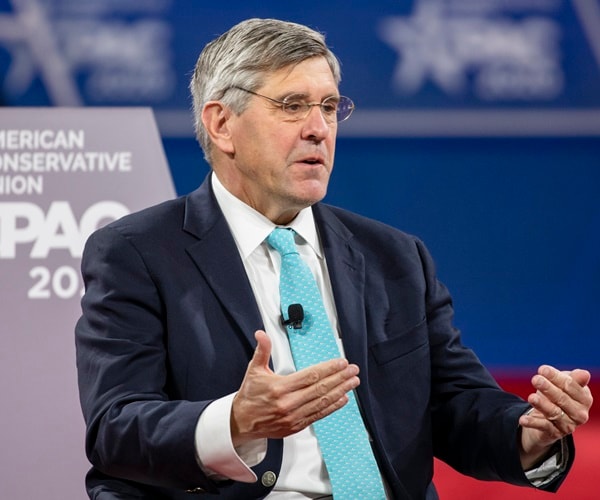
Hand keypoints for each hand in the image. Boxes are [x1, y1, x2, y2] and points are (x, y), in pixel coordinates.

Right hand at [230, 330, 359, 446]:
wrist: (241, 422)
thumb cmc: (250, 395)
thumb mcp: (254, 369)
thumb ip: (262, 350)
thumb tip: (261, 333)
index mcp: (279, 387)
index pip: (310, 376)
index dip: (328, 369)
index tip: (340, 362)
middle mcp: (288, 403)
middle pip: (320, 388)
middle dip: (339, 378)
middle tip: (352, 370)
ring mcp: (293, 416)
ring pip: (322, 402)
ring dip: (340, 391)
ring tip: (352, 382)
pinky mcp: (296, 426)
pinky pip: (318, 415)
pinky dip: (332, 407)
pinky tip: (343, 399)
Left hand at [519, 365, 592, 468]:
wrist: (548, 418)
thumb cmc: (557, 395)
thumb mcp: (563, 385)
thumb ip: (572, 379)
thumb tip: (584, 374)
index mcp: (584, 398)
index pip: (571, 386)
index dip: (556, 377)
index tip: (542, 369)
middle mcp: (580, 414)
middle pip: (562, 399)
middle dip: (548, 389)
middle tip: (535, 379)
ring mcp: (568, 425)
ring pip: (554, 413)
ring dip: (542, 405)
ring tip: (531, 397)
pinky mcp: (555, 433)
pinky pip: (543, 426)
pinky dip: (532, 422)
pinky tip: (523, 419)